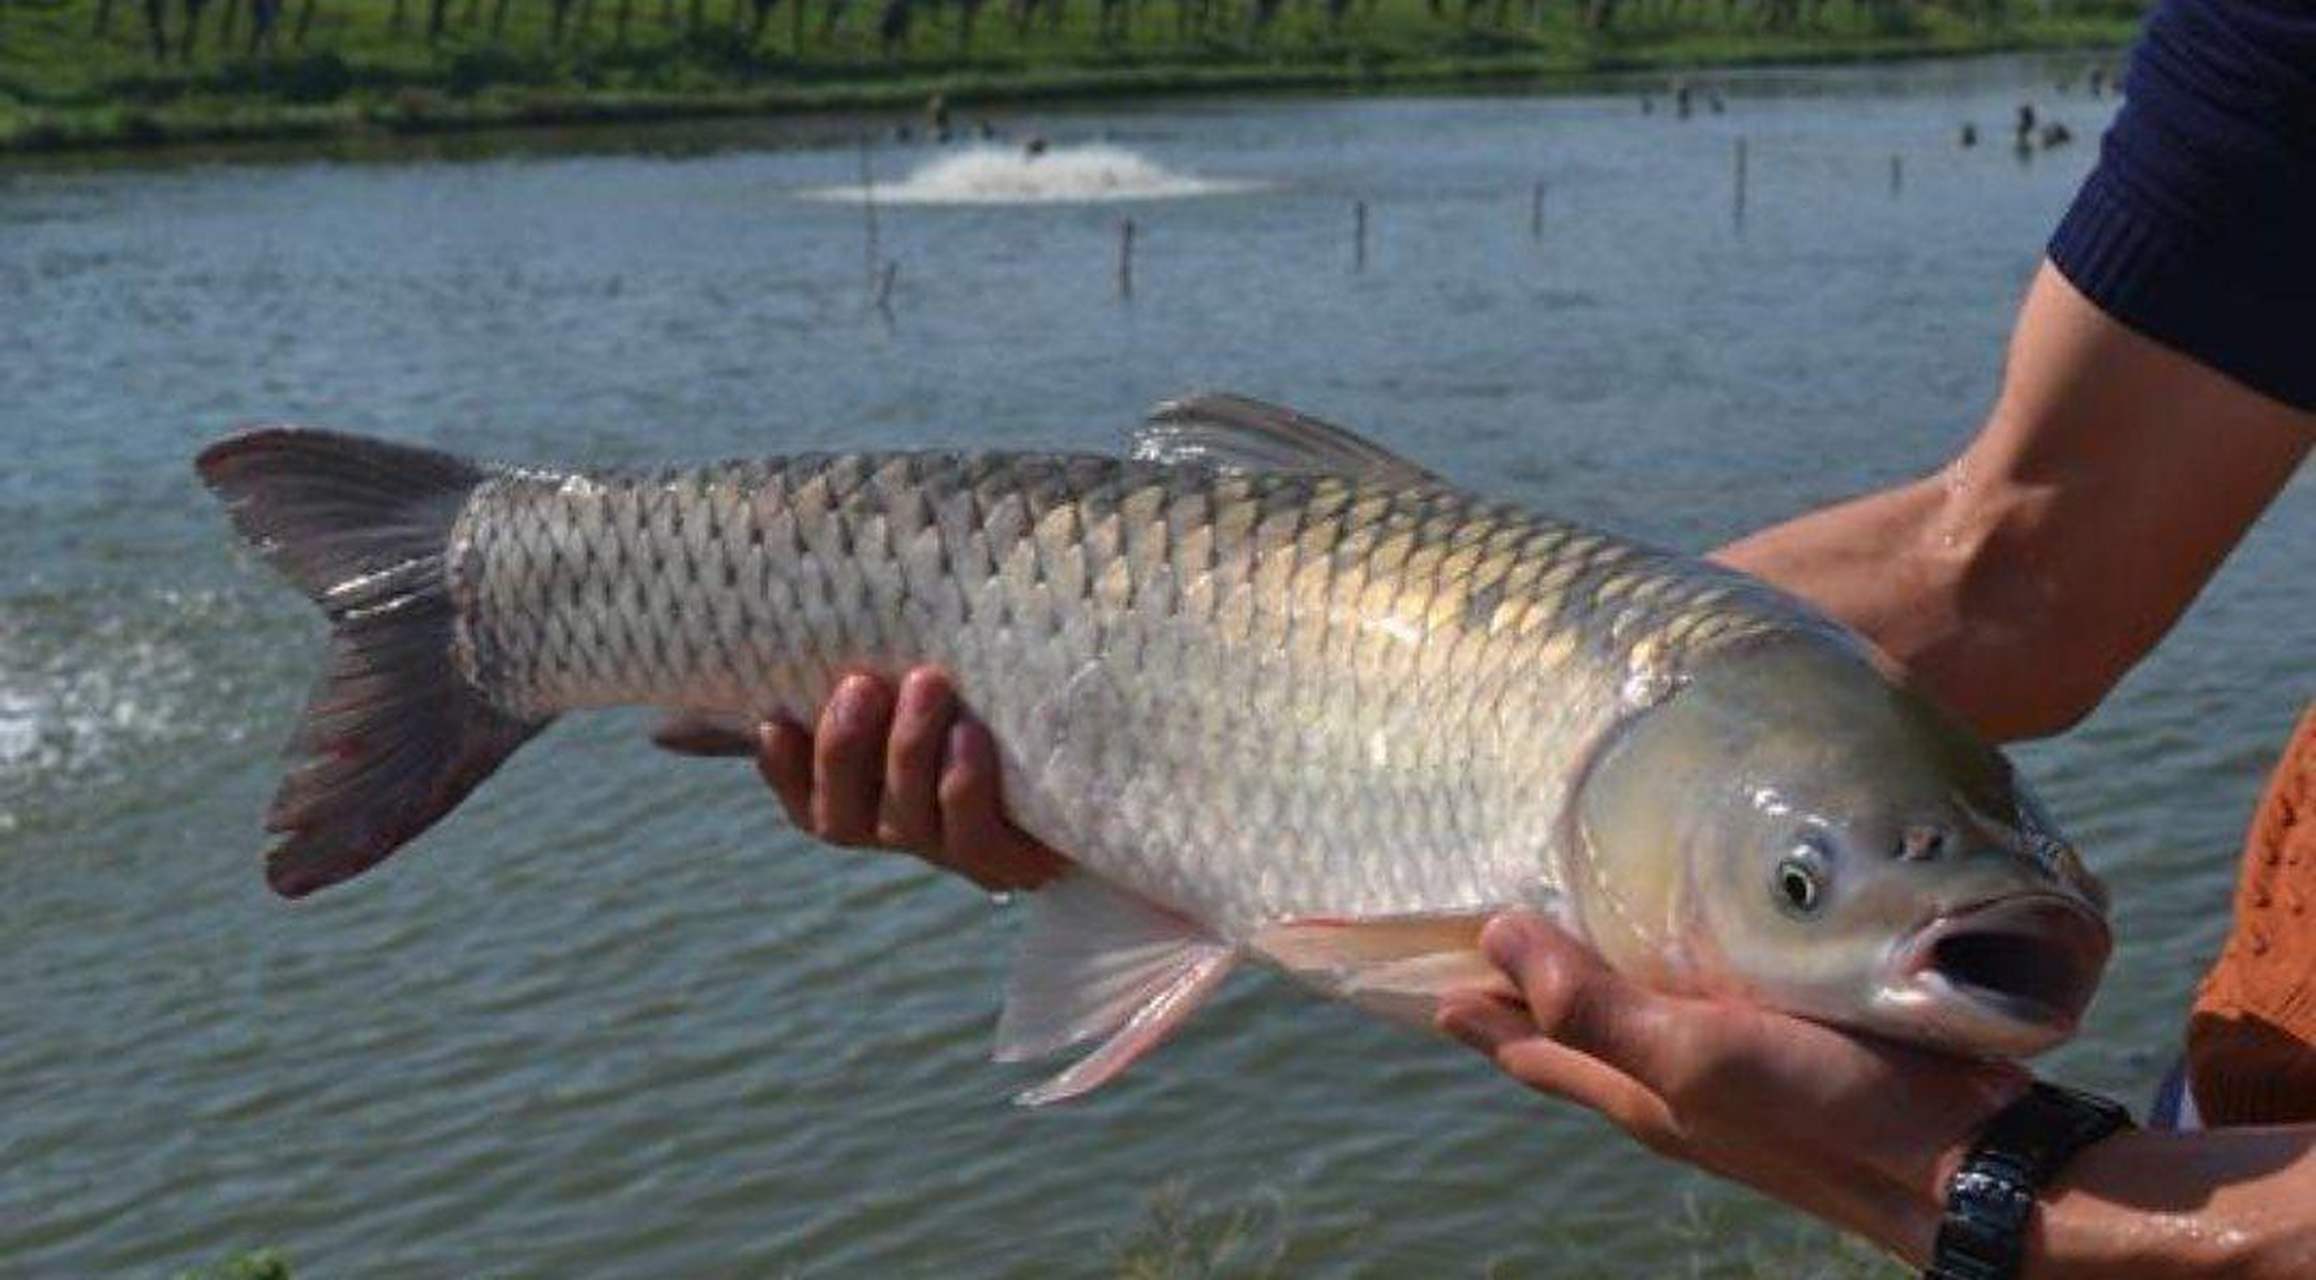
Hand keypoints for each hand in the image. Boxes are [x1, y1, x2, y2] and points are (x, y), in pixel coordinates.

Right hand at [653, 668, 1068, 892]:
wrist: (1093, 766)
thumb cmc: (965, 718)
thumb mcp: (880, 700)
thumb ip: (786, 703)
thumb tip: (657, 730)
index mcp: (856, 802)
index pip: (799, 798)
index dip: (781, 766)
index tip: (774, 714)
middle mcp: (898, 834)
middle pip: (846, 817)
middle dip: (846, 750)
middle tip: (861, 682)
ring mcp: (954, 854)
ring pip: (909, 822)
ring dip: (909, 753)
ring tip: (927, 685)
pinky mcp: (1016, 861)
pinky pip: (977, 838)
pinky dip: (966, 789)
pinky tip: (973, 740)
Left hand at [1435, 910, 2029, 1264]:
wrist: (1963, 1162)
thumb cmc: (1822, 1108)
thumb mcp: (1694, 1055)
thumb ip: (1594, 1009)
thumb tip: (1496, 941)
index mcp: (1633, 1087)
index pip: (1520, 1040)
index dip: (1467, 1001)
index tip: (1413, 958)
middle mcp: (1668, 1083)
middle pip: (1564, 1032)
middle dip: (1512, 990)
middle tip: (1467, 934)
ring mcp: (1727, 1068)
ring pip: (1629, 1017)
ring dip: (1584, 976)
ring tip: (1553, 924)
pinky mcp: (1781, 1044)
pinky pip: (1694, 1004)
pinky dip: (1662, 969)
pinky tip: (1679, 944)